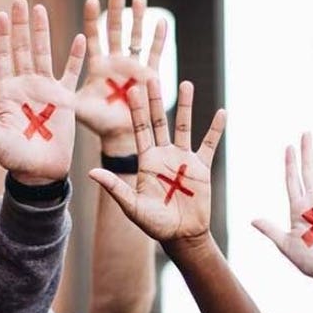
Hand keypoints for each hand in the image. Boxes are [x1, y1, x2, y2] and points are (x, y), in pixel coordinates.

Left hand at [0, 0, 86, 185]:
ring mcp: (44, 90)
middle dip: (20, 25)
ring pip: (43, 53)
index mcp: (4, 92)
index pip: (1, 56)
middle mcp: (24, 86)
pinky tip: (78, 37)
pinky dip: (75, 56)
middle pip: (21, 48)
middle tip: (20, 2)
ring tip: (39, 9)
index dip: (0, 36)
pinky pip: (71, 73)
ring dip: (41, 32)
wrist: (40, 173)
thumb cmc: (12, 157)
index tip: (1, 15)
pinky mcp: (64, 99)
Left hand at [76, 0, 167, 153]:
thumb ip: (61, 96)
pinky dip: (158, 39)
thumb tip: (42, 91)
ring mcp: (133, 69)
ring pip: (136, 38)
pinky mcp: (149, 78)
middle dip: (116, 10)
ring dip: (138, 18)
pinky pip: (155, 55)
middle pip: (115, 31)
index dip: (92, 19)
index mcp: (96, 68)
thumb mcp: (75, 108)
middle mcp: (115, 64)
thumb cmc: (98, 124)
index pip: (93, 37)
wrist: (120, 139)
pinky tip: (161, 22)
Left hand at [88, 78, 225, 243]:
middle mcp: (164, 155)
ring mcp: (183, 159)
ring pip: (184, 126)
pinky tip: (221, 113)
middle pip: (159, 121)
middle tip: (152, 75)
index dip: (135, 111)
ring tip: (186, 83)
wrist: (181, 236)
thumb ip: (115, 187)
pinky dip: (215, 130)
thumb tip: (90, 173)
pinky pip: (210, 145)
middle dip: (155, 100)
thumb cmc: (155, 224)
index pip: (140, 130)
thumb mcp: (132, 206)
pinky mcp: (201, 168)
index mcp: (146, 161)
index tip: (132, 89)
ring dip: (186, 106)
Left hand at [252, 134, 312, 301]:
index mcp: (297, 210)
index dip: (290, 164)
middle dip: (306, 153)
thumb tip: (252, 220)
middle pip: (308, 172)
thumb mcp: (286, 245)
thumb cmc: (310, 262)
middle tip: (305, 133)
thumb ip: (271, 230)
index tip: (288, 147)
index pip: (292, 181)